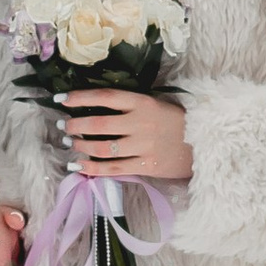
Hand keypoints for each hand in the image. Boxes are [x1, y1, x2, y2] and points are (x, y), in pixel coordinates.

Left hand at [55, 89, 192, 182]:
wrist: (205, 145)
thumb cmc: (176, 122)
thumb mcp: (156, 104)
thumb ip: (130, 106)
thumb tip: (94, 107)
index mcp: (143, 102)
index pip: (105, 97)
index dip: (79, 97)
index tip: (61, 99)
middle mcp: (141, 123)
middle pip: (98, 124)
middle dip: (75, 125)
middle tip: (63, 125)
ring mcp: (143, 147)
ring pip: (102, 148)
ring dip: (81, 146)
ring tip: (71, 143)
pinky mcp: (145, 167)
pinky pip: (112, 168)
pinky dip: (91, 168)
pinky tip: (78, 166)